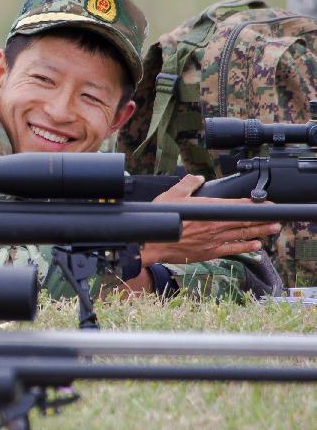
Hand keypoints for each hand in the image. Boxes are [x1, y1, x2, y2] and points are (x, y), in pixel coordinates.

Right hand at [140, 175, 280, 265]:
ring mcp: (214, 240)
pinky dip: (246, 247)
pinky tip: (256, 245)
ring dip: (260, 231)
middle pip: (244, 221)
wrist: (153, 245)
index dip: (254, 204)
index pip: (237, 206)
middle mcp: (215, 225)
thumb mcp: (171, 195)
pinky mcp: (210, 252)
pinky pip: (233, 249)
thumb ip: (186, 184)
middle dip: (263, 219)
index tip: (267, 204)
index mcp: (208, 209)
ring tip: (273, 229)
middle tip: (277, 217)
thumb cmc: (161, 220)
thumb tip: (197, 177)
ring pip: (242, 234)